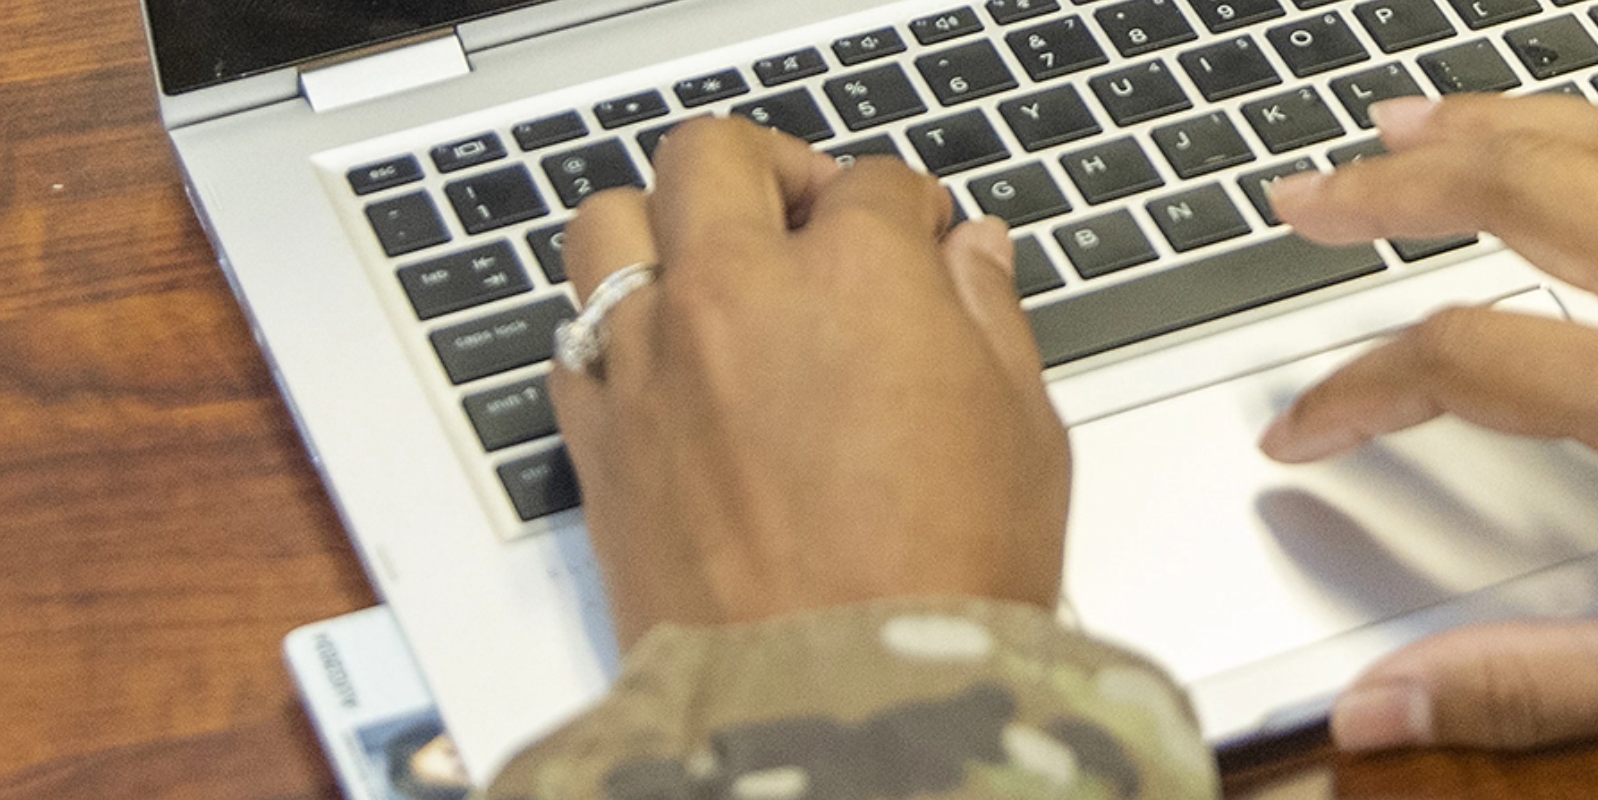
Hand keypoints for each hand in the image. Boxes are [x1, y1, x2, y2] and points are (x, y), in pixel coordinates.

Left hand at [551, 119, 1069, 646]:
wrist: (841, 701)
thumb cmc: (943, 582)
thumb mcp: (1024, 434)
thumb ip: (990, 319)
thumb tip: (973, 256)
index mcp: (859, 276)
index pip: (872, 183)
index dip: (909, 207)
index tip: (923, 238)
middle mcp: (737, 295)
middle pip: (716, 156)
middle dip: (771, 171)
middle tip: (809, 214)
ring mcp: (651, 362)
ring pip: (611, 221)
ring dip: (664, 224)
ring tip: (711, 267)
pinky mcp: (597, 437)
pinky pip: (573, 338)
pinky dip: (615, 332)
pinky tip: (670, 367)